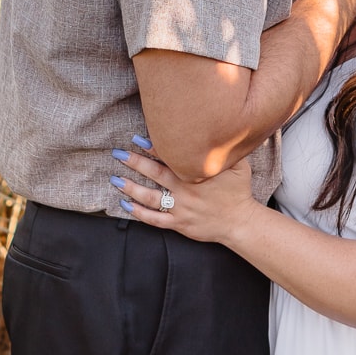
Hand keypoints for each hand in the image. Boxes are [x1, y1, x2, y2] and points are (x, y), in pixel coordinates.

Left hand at [111, 148, 257, 244]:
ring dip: (131, 187)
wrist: (240, 222)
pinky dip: (138, 213)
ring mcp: (180, 208)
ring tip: (115, 179)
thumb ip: (227, 150)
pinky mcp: (178, 223)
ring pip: (150, 197)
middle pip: (155, 174)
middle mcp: (185, 190)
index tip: (137, 139)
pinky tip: (125, 205)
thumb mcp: (239, 166)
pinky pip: (154, 219)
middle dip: (135, 162)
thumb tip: (220, 130)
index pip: (171, 157)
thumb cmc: (238, 191)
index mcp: (196, 174)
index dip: (153, 146)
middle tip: (118, 154)